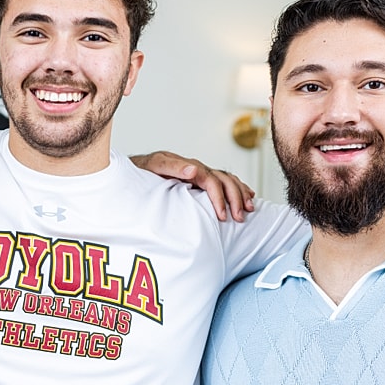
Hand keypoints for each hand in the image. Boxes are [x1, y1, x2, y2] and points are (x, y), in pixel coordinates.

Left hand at [131, 151, 254, 221]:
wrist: (135, 169)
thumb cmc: (142, 172)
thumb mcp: (154, 166)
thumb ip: (172, 167)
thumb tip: (193, 170)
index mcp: (188, 166)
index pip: (211, 181)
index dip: (219, 198)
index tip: (222, 216)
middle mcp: (197, 169)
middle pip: (224, 180)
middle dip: (235, 198)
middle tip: (240, 217)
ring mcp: (199, 174)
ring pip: (228, 180)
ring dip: (240, 194)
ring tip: (249, 209)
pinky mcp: (199, 180)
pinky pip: (224, 181)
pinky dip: (238, 188)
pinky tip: (247, 195)